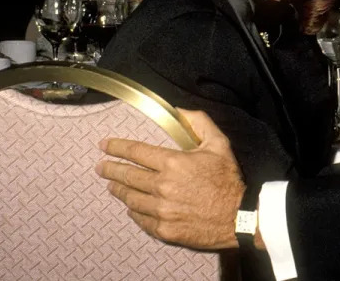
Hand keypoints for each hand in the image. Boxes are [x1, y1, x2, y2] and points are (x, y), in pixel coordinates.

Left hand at [96, 109, 245, 249]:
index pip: (136, 152)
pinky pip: (140, 219)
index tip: (104, 145)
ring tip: (113, 186)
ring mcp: (161, 210)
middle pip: (128, 176)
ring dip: (119, 190)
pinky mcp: (164, 229)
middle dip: (111, 169)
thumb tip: (180, 110)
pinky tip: (131, 207)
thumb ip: (199, 123)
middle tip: (101, 167)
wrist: (238, 217)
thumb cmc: (228, 179)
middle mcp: (162, 186)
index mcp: (173, 163)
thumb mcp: (219, 144)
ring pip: (131, 199)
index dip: (117, 147)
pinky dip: (133, 211)